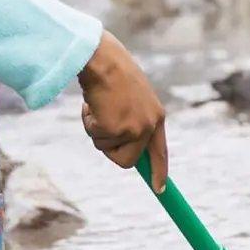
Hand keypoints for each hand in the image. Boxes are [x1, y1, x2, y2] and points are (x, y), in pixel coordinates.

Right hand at [78, 31, 168, 191]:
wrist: (101, 58)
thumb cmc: (112, 72)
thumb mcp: (132, 98)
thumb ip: (134, 120)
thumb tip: (127, 149)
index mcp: (157, 116)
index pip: (160, 152)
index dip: (160, 172)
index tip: (160, 190)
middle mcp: (150, 125)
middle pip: (128, 160)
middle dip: (110, 149)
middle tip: (101, 127)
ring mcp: (133, 128)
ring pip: (107, 149)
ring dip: (96, 131)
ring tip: (98, 106)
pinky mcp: (115, 128)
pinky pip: (95, 137)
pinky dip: (88, 123)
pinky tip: (92, 103)